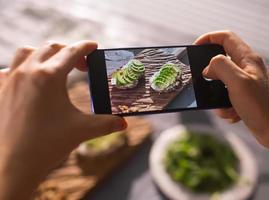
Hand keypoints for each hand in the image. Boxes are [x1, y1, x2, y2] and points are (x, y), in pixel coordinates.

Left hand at [0, 41, 126, 199]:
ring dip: (43, 54)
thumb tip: (123, 123)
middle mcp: (28, 72)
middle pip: (51, 48)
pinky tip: (28, 80)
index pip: (72, 52)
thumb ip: (106, 124)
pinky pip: (8, 69)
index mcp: (49, 76)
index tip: (94, 46)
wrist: (12, 165)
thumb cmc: (47, 145)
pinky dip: (21, 68)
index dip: (86, 47)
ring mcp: (10, 80)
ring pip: (26, 52)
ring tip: (54, 67)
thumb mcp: (82, 130)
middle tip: (81, 65)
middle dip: (69, 51)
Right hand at [195, 31, 268, 166]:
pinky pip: (226, 96)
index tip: (195, 48)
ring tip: (222, 105)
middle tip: (204, 82)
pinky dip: (224, 105)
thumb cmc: (262, 106)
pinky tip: (232, 113)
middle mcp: (247, 67)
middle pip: (221, 60)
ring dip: (216, 94)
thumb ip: (221, 67)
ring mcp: (246, 82)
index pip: (225, 37)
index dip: (208, 38)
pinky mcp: (244, 96)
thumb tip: (208, 68)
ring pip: (221, 81)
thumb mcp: (237, 82)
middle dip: (210, 74)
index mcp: (247, 59)